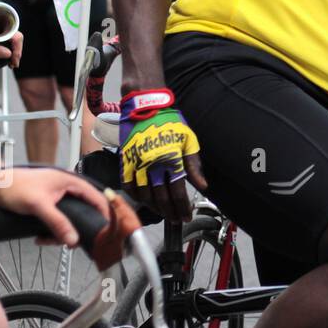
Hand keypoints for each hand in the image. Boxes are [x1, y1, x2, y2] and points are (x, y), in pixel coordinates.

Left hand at [0, 19, 21, 69]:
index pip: (17, 37)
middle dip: (16, 52)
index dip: (18, 49)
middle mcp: (0, 28)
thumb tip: (8, 54)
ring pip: (12, 42)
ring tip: (11, 63)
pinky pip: (6, 43)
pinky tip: (5, 58)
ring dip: (13, 53)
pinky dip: (8, 51)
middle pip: (16, 40)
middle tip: (13, 64)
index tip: (14, 60)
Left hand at [0, 167, 109, 247]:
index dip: (103, 213)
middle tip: (69, 243)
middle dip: (76, 228)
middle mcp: (68, 188)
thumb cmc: (15, 187)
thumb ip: (58, 223)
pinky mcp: (50, 203)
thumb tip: (73, 239)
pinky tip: (41, 236)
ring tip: (46, 240)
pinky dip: (52, 230)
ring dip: (60, 232)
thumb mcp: (39, 206)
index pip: (97, 197)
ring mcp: (59, 196)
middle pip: (84, 210)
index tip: (105, 230)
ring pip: (70, 217)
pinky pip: (58, 219)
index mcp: (71, 181)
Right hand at [119, 88, 205, 221]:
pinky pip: (128, 186)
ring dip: (154, 208)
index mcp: (172, 159)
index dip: (182, 208)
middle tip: (175, 220)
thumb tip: (203, 186)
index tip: (186, 218)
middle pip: (161, 198)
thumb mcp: (189, 140)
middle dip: (170, 212)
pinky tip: (144, 202)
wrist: (146, 108)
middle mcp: (153, 165)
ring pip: (144, 195)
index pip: (178, 192)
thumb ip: (194, 166)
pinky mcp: (125, 162)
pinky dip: (136, 197)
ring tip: (163, 214)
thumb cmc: (170, 123)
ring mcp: (137, 164)